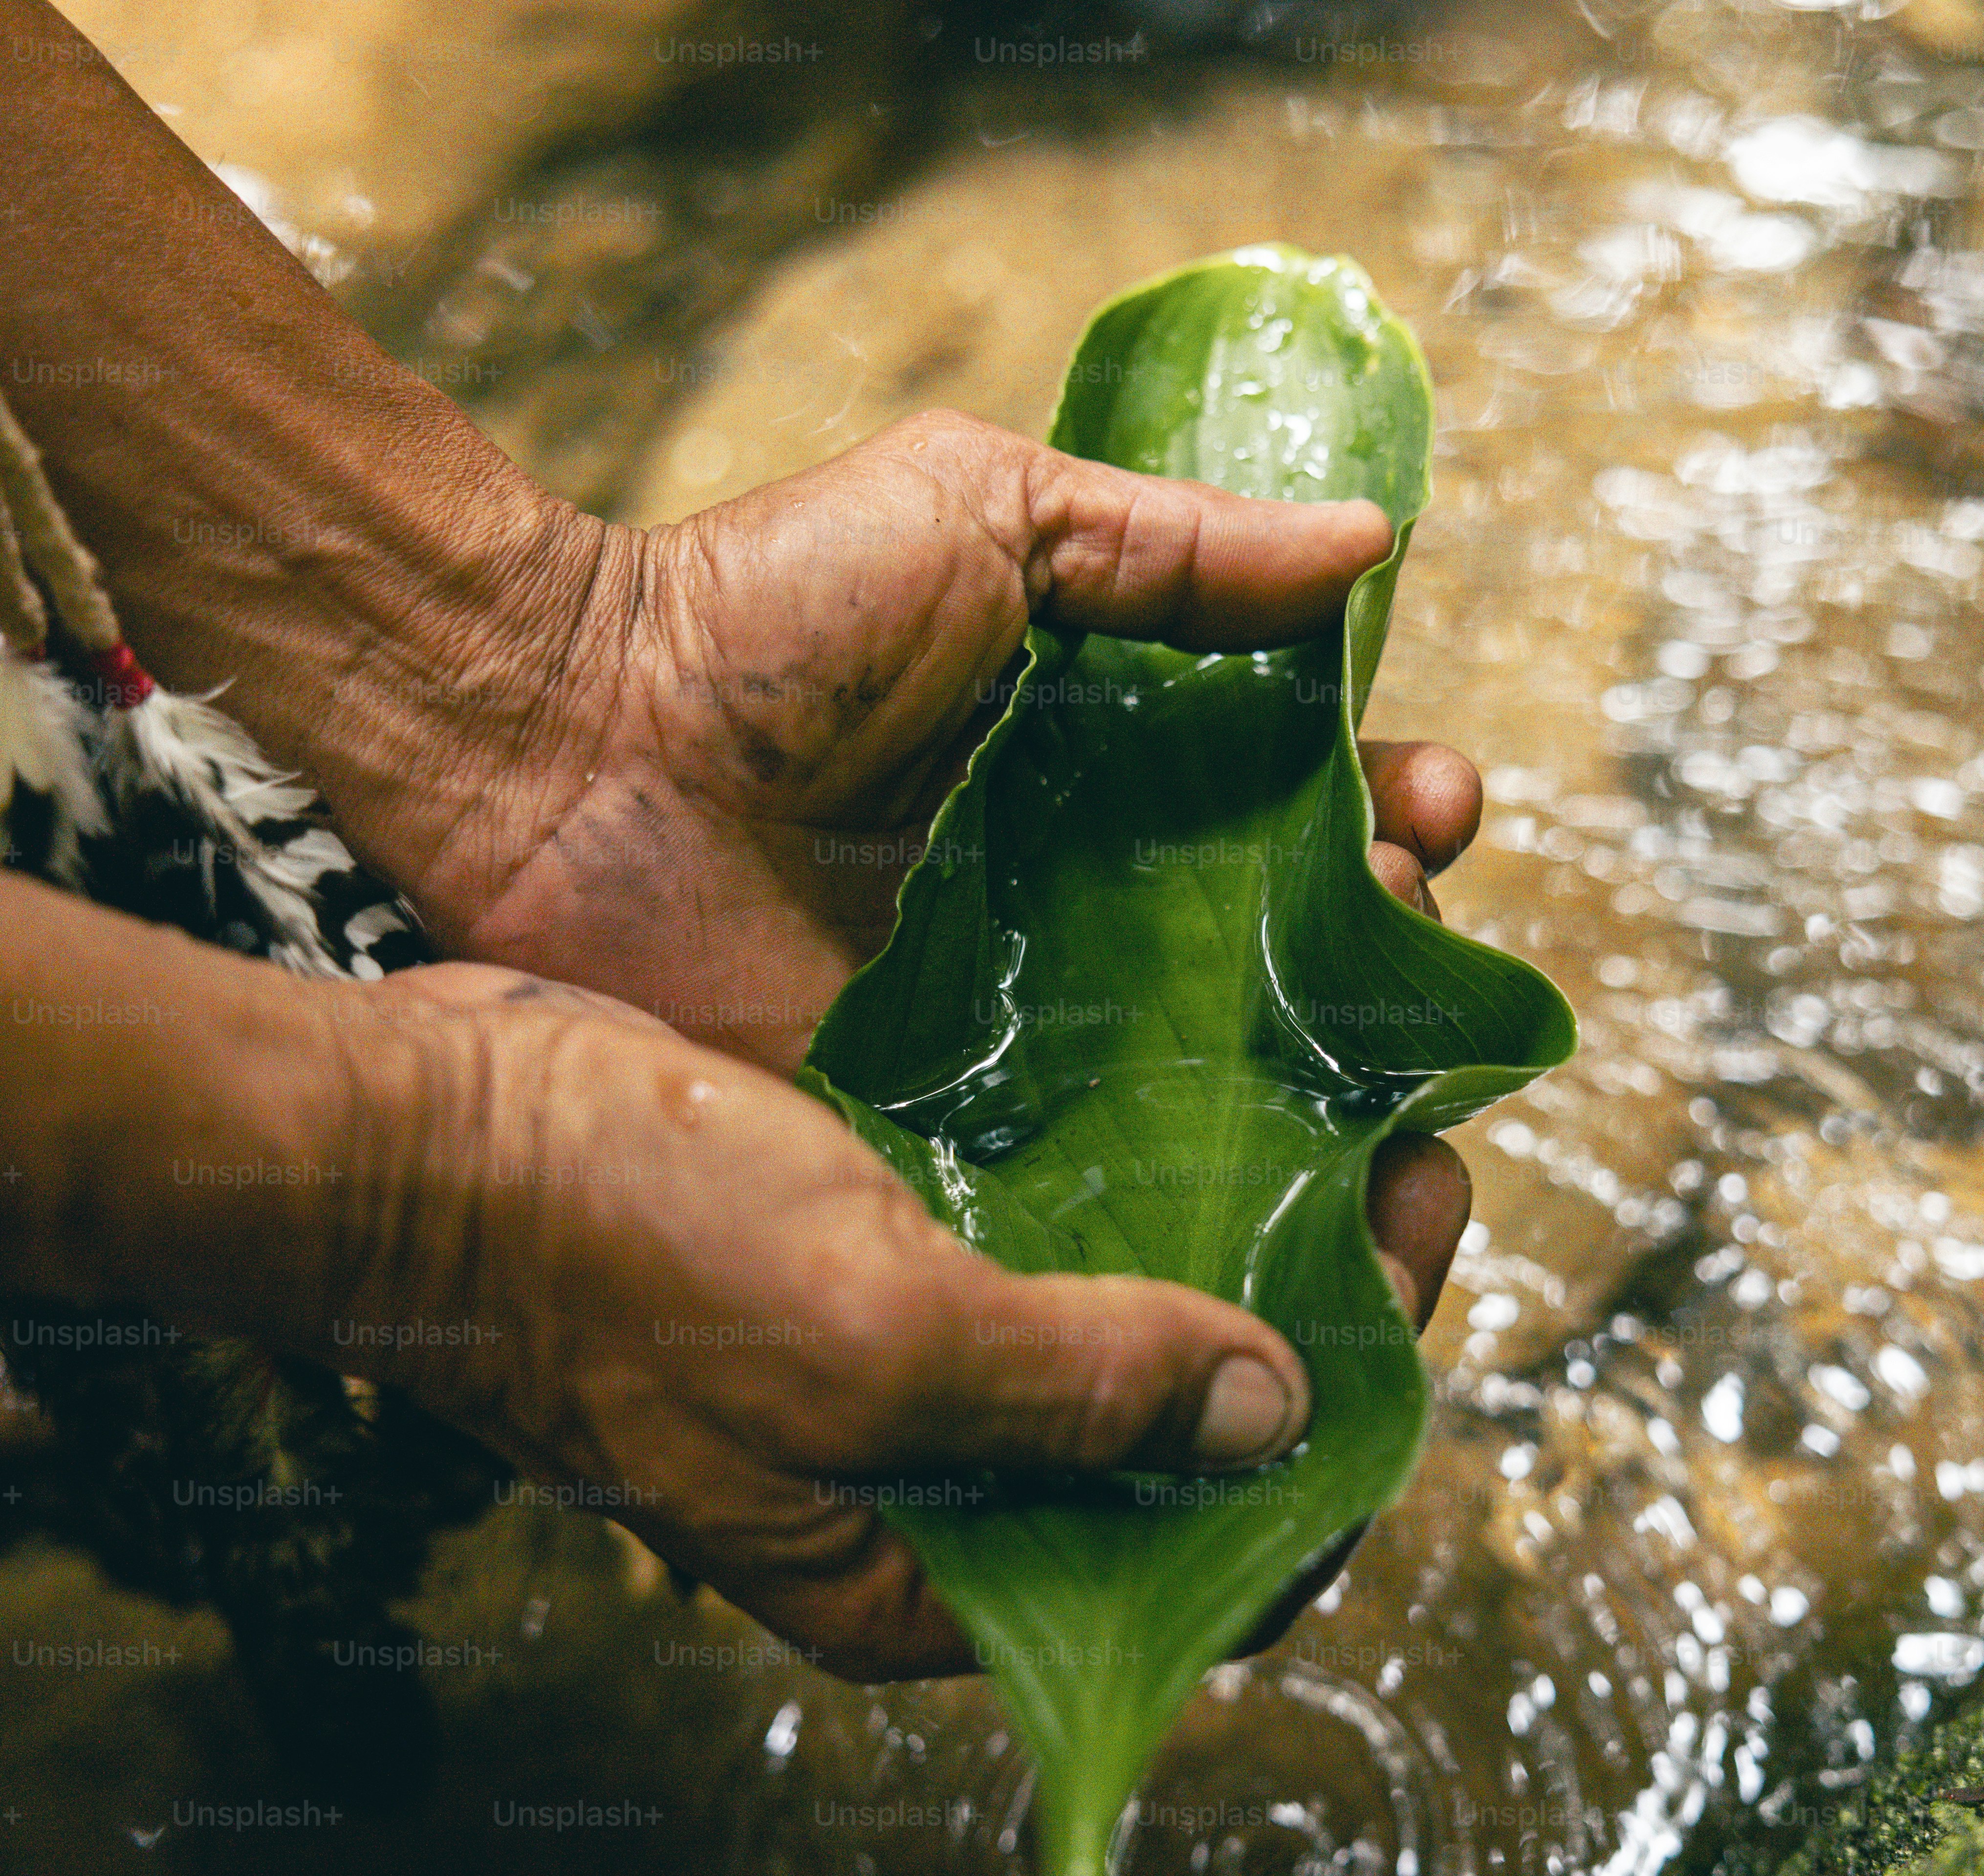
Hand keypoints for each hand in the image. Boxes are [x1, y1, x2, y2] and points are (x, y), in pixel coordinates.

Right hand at [320, 966, 1424, 1678]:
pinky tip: (1213, 1067)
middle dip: (1307, 1315)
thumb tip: (1275, 1418)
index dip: (1330, 1456)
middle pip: (1178, 1444)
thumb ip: (1077, 1390)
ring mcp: (897, 1370)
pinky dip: (1134, 1168)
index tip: (1408, 1279)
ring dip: (1234, 1224)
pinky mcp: (871, 1250)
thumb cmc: (609, 1250)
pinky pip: (1044, 1229)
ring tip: (1336, 1092)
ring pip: (1122, 1322)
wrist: (414, 1136)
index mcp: (924, 1578)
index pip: (1194, 1583)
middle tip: (1398, 1154)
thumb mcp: (864, 1337)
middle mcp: (927, 1494)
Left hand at [338, 411, 1481, 1319]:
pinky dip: (1186, 1247)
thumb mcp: (982, 516)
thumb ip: (1173, 545)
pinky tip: (1265, 1251)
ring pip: (1224, 1112)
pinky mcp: (939, 1149)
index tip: (1428, 813)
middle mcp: (1093, 924)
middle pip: (1296, 974)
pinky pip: (1088, 1216)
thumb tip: (1375, 544)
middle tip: (1415, 976)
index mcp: (1117, 778)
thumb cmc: (757, 612)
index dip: (1393, 818)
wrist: (555, 748)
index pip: (1308, 812)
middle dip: (1393, 978)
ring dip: (1337, 1126)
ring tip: (1399, 1139)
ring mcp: (1022, 1050)